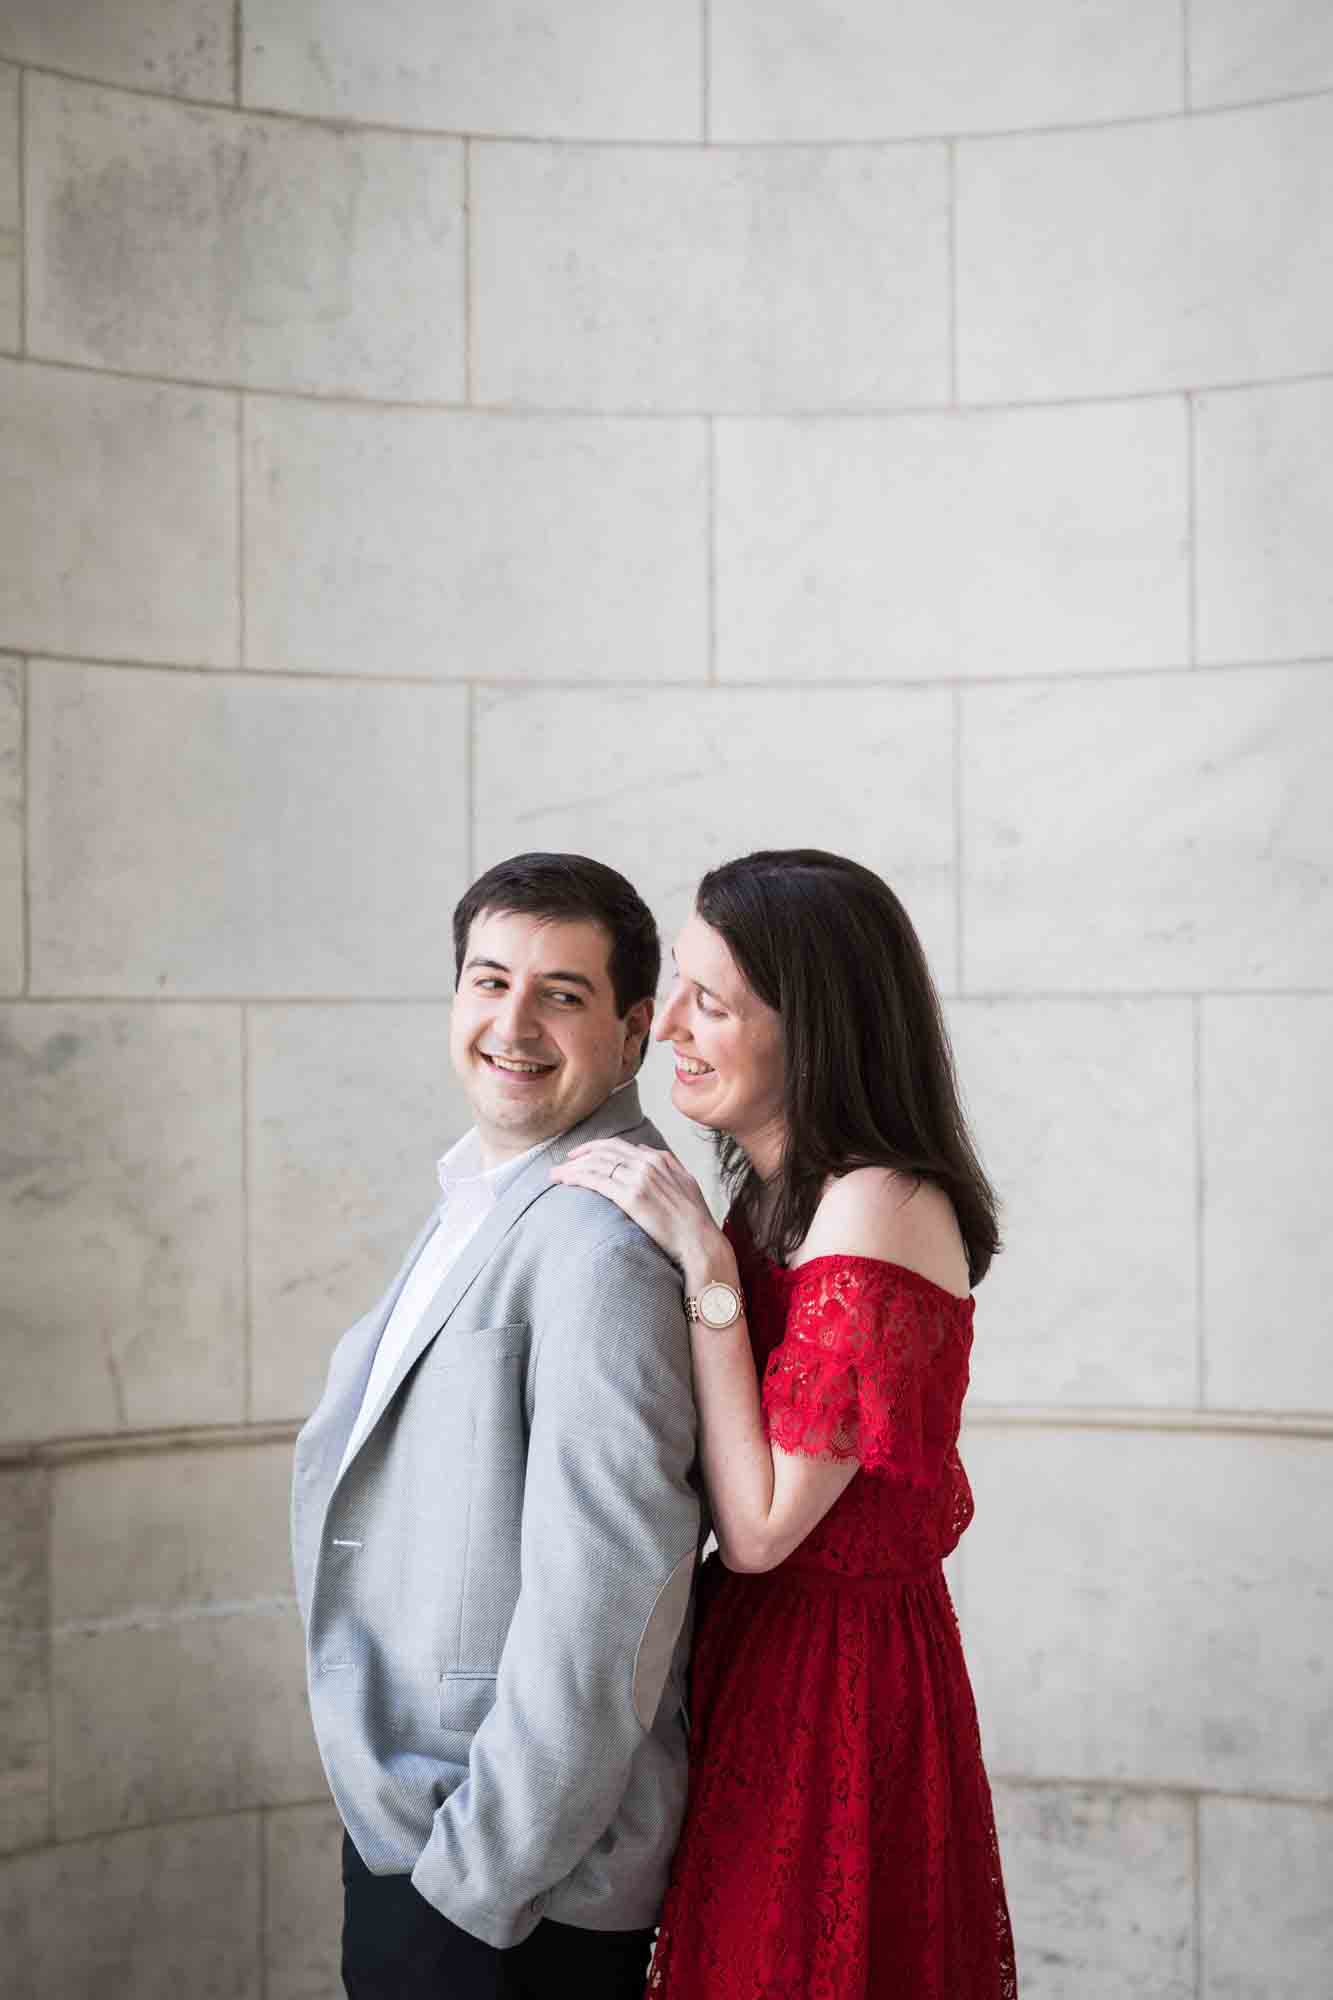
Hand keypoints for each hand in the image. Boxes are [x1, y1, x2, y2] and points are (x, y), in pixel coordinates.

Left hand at [551, 1138, 728, 1278]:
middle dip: (579, 1155)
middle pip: (603, 1151)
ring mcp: (639, 1179)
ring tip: (555, 1175)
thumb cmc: (694, 1219)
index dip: (595, 1147)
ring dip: (572, 1168)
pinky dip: (577, 1178)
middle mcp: (647, 1164)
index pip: (618, 1145)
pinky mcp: (631, 1197)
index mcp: (659, 1159)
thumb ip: (665, 1162)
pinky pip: (596, 1181)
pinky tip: (565, 1182)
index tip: (580, 1155)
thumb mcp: (685, 1181)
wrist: (700, 1242)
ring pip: (596, 1164)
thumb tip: (642, 1150)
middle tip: (562, 1163)